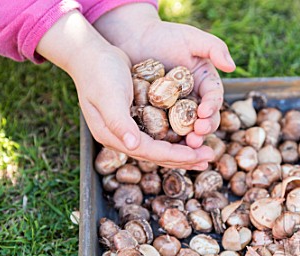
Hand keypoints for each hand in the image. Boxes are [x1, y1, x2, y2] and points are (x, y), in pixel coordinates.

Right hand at [37, 11, 212, 168]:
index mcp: (113, 136)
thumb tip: (133, 146)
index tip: (197, 155)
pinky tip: (190, 133)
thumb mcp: (108, 96)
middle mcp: (122, 135)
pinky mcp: (135, 116)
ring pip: (160, 145)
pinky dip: (175, 134)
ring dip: (183, 148)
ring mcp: (128, 127)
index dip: (174, 155)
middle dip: (184, 157)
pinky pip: (159, 131)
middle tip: (209, 157)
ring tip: (204, 151)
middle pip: (156, 154)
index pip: (149, 152)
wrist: (90, 54)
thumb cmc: (98, 73)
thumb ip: (119, 122)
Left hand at [94, 4, 235, 147]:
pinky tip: (166, 146)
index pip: (213, 98)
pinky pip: (166, 129)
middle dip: (203, 128)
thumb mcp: (191, 38)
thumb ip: (214, 47)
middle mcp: (194, 99)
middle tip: (197, 135)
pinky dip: (169, 139)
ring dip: (189, 139)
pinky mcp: (159, 115)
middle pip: (204, 119)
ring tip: (187, 145)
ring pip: (187, 128)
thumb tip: (231, 66)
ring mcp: (176, 109)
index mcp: (205, 82)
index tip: (204, 112)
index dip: (211, 107)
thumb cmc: (164, 35)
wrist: (134, 39)